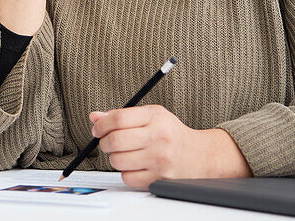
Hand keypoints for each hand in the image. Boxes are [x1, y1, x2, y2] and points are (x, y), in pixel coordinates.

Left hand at [90, 105, 250, 188]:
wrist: (200, 156)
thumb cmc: (171, 133)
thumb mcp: (151, 116)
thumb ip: (122, 115)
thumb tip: (95, 117)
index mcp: (155, 117)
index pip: (119, 118)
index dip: (102, 124)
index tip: (97, 129)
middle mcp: (159, 138)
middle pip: (115, 140)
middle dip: (104, 142)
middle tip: (106, 142)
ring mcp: (160, 160)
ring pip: (118, 160)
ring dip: (114, 158)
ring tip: (123, 154)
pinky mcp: (159, 178)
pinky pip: (127, 177)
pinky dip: (126, 172)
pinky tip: (135, 166)